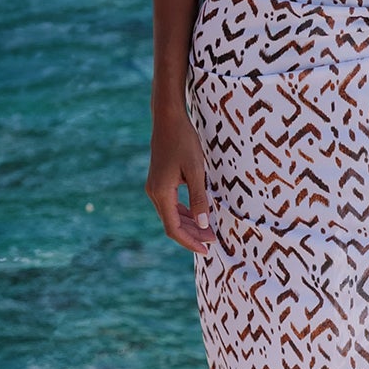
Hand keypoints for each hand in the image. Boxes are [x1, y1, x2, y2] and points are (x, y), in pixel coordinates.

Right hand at [146, 105, 212, 254]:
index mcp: (161, 193)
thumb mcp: (196, 170)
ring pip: (171, 215)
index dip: (190, 241)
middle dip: (193, 234)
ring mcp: (155, 187)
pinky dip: (185, 213)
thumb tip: (204, 224)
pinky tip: (198, 215)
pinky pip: (171, 204)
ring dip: (190, 224)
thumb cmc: (183, 141)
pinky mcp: (159, 181)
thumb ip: (199, 198)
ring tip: (209, 231)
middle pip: (172, 224)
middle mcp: (154, 193)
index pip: (174, 228)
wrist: (168, 119)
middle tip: (214, 240)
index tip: (207, 249)